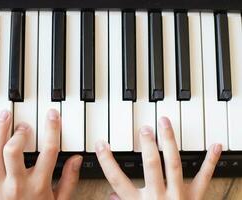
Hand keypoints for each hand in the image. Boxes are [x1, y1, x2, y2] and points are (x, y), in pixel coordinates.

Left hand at [0, 109, 81, 199]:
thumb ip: (69, 179)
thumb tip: (76, 159)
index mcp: (38, 185)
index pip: (48, 151)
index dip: (52, 130)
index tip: (52, 115)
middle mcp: (17, 184)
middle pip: (13, 151)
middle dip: (19, 133)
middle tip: (24, 124)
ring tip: (3, 118)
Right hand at [95, 117, 221, 199]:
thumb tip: (111, 196)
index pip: (117, 180)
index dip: (107, 161)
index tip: (101, 144)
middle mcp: (158, 197)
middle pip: (151, 166)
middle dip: (147, 144)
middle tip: (145, 128)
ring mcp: (178, 196)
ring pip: (173, 164)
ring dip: (169, 141)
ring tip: (165, 123)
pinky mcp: (195, 197)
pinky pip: (203, 177)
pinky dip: (210, 161)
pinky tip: (214, 146)